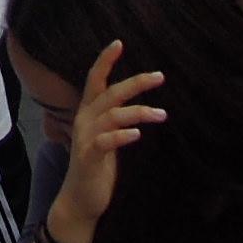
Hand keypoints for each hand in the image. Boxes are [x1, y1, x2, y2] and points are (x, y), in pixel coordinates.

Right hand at [46, 39, 167, 236]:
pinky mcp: (88, 157)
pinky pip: (105, 141)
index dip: (105, 61)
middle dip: (134, 83)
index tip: (119, 42)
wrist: (79, 200)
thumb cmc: (97, 167)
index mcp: (89, 113)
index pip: (94, 80)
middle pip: (108, 93)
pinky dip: (121, 135)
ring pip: (111, 115)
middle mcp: (84, 120)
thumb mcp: (106, 138)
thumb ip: (115, 120)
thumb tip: (141, 107)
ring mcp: (85, 138)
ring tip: (162, 114)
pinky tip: (138, 134)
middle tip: (159, 76)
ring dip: (138, 112)